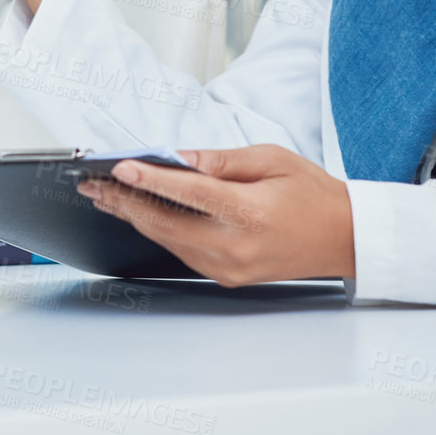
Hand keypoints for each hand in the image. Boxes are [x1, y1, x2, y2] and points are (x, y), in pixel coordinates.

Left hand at [77, 145, 354, 286]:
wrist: (343, 238)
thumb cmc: (312, 194)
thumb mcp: (273, 160)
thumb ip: (222, 160)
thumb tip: (179, 158)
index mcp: (250, 212)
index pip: (189, 194)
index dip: (150, 180)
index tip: (119, 168)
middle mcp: (235, 246)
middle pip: (166, 223)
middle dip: (125, 202)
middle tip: (93, 184)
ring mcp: (229, 266)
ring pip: (168, 240)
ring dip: (135, 217)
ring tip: (105, 196)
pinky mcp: (227, 276)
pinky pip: (182, 252)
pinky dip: (159, 231)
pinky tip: (141, 214)